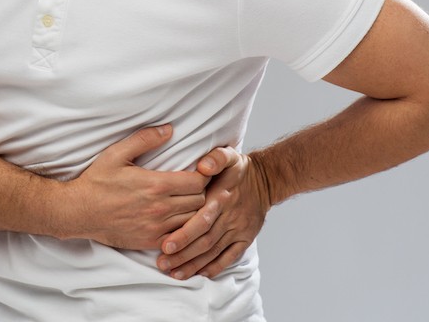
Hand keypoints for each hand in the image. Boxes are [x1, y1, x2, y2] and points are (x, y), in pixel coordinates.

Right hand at [64, 124, 209, 249]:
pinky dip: (184, 230)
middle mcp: (160, 208)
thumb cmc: (98, 181)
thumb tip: (169, 129)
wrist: (79, 212)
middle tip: (197, 186)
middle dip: (202, 192)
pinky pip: (180, 239)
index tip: (200, 172)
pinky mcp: (150, 242)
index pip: (198, 182)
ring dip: (196, 212)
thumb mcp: (117, 153)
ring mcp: (156, 228)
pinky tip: (180, 221)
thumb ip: (145, 139)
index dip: (204, 176)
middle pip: (200, 202)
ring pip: (193, 221)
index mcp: (155, 185)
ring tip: (192, 202)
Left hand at [156, 146, 271, 279]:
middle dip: (182, 254)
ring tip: (174, 273)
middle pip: (204, 241)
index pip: (202, 221)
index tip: (166, 245)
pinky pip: (230, 257)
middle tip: (162, 264)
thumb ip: (215, 158)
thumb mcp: (228, 155)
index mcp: (222, 198)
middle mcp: (230, 217)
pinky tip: (200, 274)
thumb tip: (203, 166)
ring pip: (214, 252)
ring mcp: (238, 230)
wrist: (265, 180)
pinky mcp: (245, 239)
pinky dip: (215, 267)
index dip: (184, 234)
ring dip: (194, 264)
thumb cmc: (238, 169)